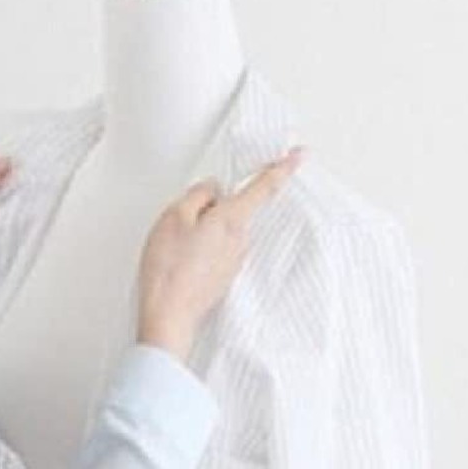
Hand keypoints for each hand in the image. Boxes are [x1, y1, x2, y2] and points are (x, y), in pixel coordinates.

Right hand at [136, 146, 305, 360]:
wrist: (170, 313)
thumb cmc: (169, 268)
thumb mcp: (174, 217)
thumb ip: (197, 195)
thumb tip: (211, 189)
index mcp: (231, 220)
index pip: (263, 188)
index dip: (281, 168)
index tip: (297, 155)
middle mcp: (240, 240)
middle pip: (233, 209)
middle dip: (211, 207)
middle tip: (182, 219)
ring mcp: (234, 260)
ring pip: (222, 230)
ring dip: (203, 230)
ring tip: (175, 246)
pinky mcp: (225, 275)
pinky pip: (216, 250)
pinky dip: (200, 249)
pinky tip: (180, 260)